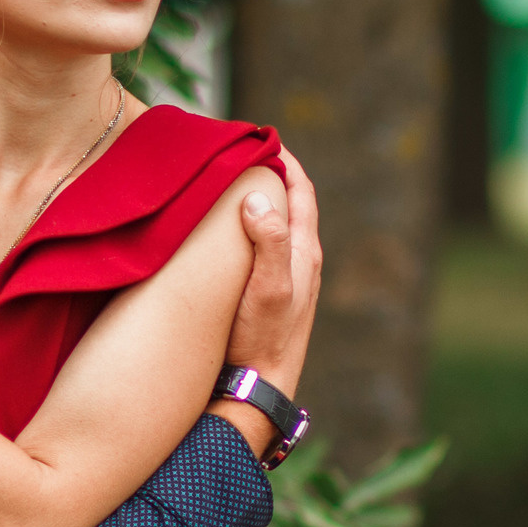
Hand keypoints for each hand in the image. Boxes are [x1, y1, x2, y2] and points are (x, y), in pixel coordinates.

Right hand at [223, 145, 319, 393]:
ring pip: (274, 227)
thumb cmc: (263, 340)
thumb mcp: (268, 288)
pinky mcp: (267, 296)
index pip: (302, 191)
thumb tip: (258, 198)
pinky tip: (222, 235)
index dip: (286, 160)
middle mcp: (299, 262)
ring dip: (256, 203)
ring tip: (225, 184)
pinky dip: (247, 231)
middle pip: (288, 204)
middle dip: (268, 175)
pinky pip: (261, 250)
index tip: (261, 137)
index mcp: (304, 252)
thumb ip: (269, 241)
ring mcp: (285, 280)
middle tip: (236, 153)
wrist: (258, 389)